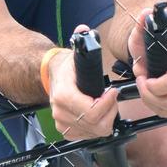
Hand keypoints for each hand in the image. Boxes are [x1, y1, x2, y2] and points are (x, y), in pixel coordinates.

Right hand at [48, 24, 118, 139]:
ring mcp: (62, 123)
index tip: (112, 92)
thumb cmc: (69, 67)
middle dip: (110, 113)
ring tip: (105, 104)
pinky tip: (98, 114)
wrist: (53, 76)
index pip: (91, 113)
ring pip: (95, 132)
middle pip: (96, 126)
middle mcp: (60, 112)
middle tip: (111, 99)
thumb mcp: (77, 52)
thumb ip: (82, 40)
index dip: (108, 105)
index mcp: (63, 95)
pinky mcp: (66, 130)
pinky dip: (97, 127)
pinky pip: (88, 136)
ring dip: (105, 119)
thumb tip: (83, 29)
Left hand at [127, 8, 166, 115]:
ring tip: (144, 87)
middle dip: (149, 93)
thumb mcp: (142, 34)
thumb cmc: (151, 43)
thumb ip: (142, 24)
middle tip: (141, 81)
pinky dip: (155, 106)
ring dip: (150, 101)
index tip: (142, 77)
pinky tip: (151, 94)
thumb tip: (145, 13)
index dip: (153, 85)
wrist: (161, 50)